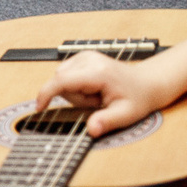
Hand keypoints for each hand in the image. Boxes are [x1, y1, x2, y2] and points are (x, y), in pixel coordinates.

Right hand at [30, 49, 176, 136]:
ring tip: (96, 96)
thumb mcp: (125, 115)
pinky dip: (75, 85)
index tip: (39, 107)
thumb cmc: (138, 98)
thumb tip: (92, 130)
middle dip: (74, 98)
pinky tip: (92, 89)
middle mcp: (89, 59)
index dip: (46, 94)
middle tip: (96, 103)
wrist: (146, 83)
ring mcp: (85, 56)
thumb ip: (106, 122)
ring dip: (75, 93)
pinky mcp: (82, 57)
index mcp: (98, 72)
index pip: (62, 80)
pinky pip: (66, 74)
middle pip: (61, 81)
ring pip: (62, 78)